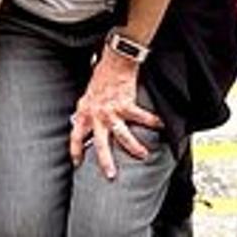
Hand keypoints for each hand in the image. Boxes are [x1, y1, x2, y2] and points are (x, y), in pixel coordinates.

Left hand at [68, 53, 160, 177]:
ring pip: (122, 135)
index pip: (76, 135)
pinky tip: (160, 126)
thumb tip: (83, 124)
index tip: (77, 162)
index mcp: (84, 112)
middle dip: (105, 160)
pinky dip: (152, 121)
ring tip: (143, 155)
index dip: (76, 149)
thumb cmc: (101, 79)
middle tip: (111, 174)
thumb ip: (87, 113)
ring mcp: (111, 110)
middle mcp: (96, 114)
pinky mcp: (126, 104)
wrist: (114, 61)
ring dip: (133, 147)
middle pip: (99, 142)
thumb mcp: (87, 97)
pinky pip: (141, 117)